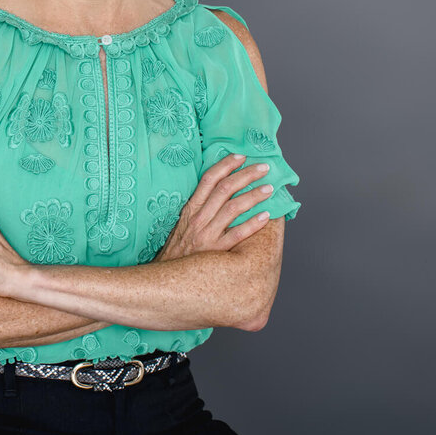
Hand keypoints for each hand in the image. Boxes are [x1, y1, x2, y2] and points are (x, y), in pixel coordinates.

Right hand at [154, 153, 274, 261]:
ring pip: (233, 208)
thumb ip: (198, 210)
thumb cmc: (177, 252)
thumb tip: (217, 192)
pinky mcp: (216, 252)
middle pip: (225, 189)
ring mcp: (207, 235)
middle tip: (264, 168)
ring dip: (253, 195)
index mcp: (190, 209)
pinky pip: (237, 234)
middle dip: (246, 175)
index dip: (226, 165)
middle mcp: (198, 218)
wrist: (165, 278)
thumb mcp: (182, 225)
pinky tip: (266, 216)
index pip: (208, 179)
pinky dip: (252, 224)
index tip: (241, 156)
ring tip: (269, 188)